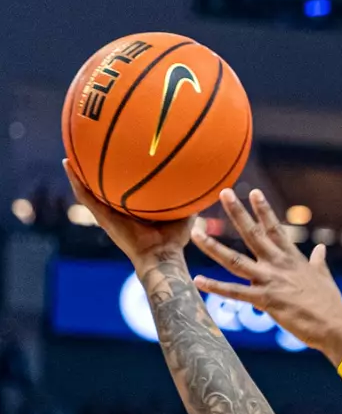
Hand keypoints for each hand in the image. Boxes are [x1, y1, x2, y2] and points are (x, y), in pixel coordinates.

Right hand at [61, 160, 194, 269]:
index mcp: (133, 213)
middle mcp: (117, 213)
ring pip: (87, 193)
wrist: (160, 257)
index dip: (118, 180)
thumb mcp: (184, 216)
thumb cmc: (174, 241)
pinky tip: (68, 164)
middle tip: (87, 157)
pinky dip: (75, 180)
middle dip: (94, 176)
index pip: (123, 194)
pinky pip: (85, 196)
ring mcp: (107, 215)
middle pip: (102, 192)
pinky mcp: (102, 217)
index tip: (115, 161)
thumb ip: (189, 201)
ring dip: (77, 175)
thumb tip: (201, 183)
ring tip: (69, 157)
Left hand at [191, 188, 341, 364]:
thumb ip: (318, 261)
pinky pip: (235, 292)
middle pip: (253, 234)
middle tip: (224, 192)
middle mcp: (278, 265)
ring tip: (195, 232)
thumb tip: (321, 248)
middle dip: (237, 213)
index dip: (264, 210)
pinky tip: (197, 280)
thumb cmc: (330, 304)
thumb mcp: (323, 277)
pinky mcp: (266, 300)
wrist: (335, 325)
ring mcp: (270, 281)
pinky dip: (215, 287)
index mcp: (293, 259)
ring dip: (213, 247)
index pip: (275, 229)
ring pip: (235, 261)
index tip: (254, 192)